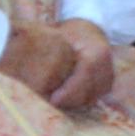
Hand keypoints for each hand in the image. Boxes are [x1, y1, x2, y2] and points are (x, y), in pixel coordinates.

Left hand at [0, 19, 115, 107]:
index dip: (70, 89)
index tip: (53, 99)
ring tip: (52, 102)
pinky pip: (93, 98)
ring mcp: (109, 76)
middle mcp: (107, 65)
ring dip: (72, 103)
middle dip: (69, 100)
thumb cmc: (69, 32)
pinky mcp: (107, 83)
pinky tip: (63, 100)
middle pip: (89, 91)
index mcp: (96, 52)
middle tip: (48, 104)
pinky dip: (78, 101)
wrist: (89, 31)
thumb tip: (25, 59)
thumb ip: (49, 48)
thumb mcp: (59, 35)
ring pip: (91, 97)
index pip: (86, 74)